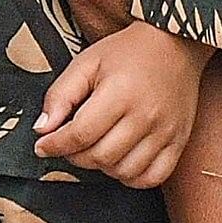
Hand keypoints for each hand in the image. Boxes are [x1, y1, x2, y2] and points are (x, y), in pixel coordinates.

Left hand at [33, 21, 205, 186]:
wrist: (175, 44)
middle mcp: (145, 116)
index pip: (80, 134)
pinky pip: (152, 177)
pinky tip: (121, 160)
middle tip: (69, 143)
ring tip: (96, 148)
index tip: (43, 145)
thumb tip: (42, 128)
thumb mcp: (87, 62)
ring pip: (124, 171)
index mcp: (120, 93)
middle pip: (100, 157)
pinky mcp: (179, 141)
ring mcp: (165, 132)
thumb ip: (60, 95)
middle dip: (75, 156)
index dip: (55, 145)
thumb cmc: (129, 52)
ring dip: (102, 167)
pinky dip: (132, 177)